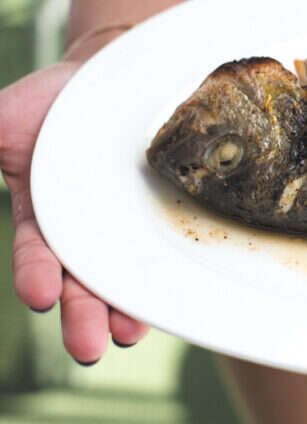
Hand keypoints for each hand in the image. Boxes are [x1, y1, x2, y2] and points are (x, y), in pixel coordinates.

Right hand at [1, 62, 148, 363]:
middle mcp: (83, 231)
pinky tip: (170, 301)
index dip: (37, 277)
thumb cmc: (49, 101)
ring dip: (125, 312)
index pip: (36, 257)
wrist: (109, 77)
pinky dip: (165, 279)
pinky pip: (163, 251)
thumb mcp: (2, 119)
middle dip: (82, 318)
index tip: (40, 294)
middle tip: (89, 348)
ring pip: (124, 278)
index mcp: (42, 217)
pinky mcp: (160, 213)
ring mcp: (123, 225)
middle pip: (81, 284)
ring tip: (128, 335)